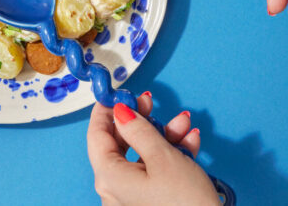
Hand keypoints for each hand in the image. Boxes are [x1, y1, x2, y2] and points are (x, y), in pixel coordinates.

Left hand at [87, 94, 218, 205]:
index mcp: (109, 177)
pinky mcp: (150, 202)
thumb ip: (138, 130)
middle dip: (140, 120)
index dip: (105, 111)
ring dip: (163, 135)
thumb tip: (120, 112)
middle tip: (150, 102)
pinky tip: (191, 141)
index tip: (116, 93)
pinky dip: (170, 155)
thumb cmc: (185, 202)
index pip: (96, 136)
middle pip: (120, 144)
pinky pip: (153, 172)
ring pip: (142, 156)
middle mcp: (114, 189)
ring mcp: (131, 198)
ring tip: (184, 123)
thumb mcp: (163, 157)